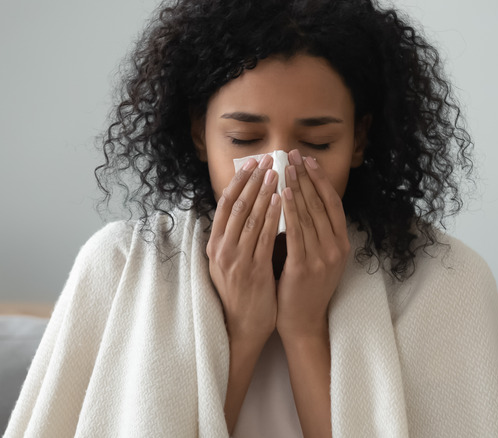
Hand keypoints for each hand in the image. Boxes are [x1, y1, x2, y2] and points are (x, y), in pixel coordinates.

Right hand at [207, 155, 281, 345]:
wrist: (241, 327)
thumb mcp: (229, 263)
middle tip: (268, 160)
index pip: (225, 204)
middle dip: (253, 180)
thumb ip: (235, 238)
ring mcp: (235, 260)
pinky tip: (282, 201)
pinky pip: (263, 237)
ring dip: (264, 192)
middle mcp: (221, 249)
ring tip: (277, 173)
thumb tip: (247, 208)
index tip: (251, 163)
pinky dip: (273, 216)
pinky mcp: (252, 270)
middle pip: (236, 205)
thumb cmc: (241, 294)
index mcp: (214, 245)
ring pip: (250, 217)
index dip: (238, 181)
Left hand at [276, 149, 349, 339]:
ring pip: (309, 215)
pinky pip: (297, 233)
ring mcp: (322, 258)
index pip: (332, 203)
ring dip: (296, 187)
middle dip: (305, 177)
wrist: (303, 321)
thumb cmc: (304, 287)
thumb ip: (312, 231)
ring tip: (285, 168)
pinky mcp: (305, 267)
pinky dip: (289, 211)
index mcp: (341, 243)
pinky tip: (281, 195)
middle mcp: (336, 248)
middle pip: (320, 204)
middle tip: (292, 155)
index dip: (320, 179)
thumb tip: (298, 197)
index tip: (307, 160)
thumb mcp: (317, 256)